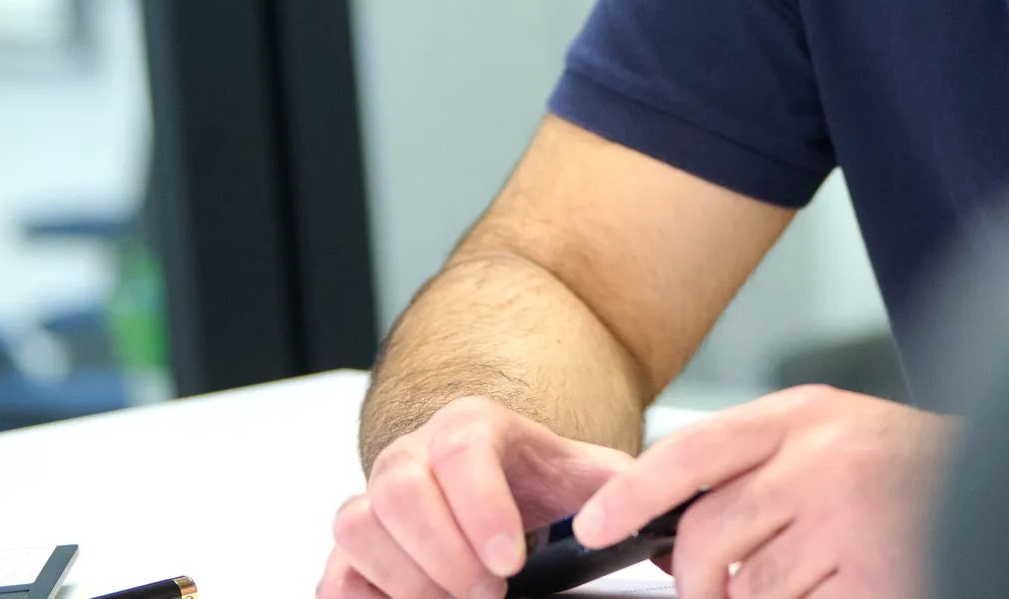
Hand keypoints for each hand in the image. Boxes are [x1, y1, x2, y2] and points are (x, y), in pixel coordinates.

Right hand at [318, 395, 634, 598]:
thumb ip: (630, 499)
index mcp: (472, 426)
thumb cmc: (549, 490)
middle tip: (488, 593)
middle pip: (397, 491)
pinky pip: (334, 574)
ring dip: (406, 578)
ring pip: (358, 526)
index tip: (511, 563)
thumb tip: (674, 543)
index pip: (460, 448)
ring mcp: (376, 499)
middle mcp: (414, 454)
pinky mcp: (356, 549)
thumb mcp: (594, 484)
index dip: (480, 507)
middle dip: (442, 554)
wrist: (509, 489)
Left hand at [574, 385, 955, 598]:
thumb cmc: (909, 469)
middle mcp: (820, 460)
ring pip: (750, 591)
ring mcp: (846, 522)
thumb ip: (760, 462)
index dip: (632, 492)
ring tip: (808, 583)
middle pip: (707, 535)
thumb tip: (672, 517)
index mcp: (804, 415)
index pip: (692, 450)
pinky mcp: (872, 579)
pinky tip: (841, 589)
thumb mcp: (831, 434)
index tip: (593, 524)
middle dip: (697, 582)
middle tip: (712, 594)